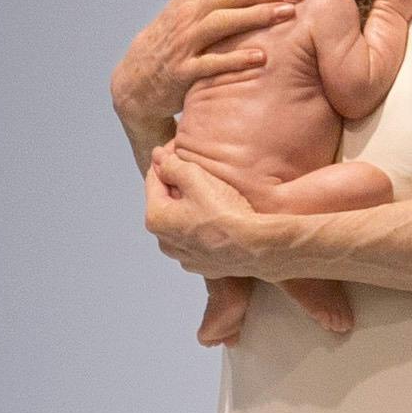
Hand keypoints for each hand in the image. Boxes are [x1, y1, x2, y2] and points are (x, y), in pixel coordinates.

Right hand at [112, 0, 303, 152]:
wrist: (136, 77)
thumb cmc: (177, 39)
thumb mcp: (192, 5)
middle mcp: (187, 14)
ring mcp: (183, 42)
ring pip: (220, 22)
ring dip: (255, 16)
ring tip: (288, 15)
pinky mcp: (181, 71)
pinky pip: (210, 63)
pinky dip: (235, 60)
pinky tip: (261, 58)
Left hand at [145, 142, 277, 278]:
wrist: (257, 247)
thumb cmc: (226, 213)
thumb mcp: (196, 178)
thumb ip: (173, 165)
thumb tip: (159, 157)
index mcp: (156, 218)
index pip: (154, 178)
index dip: (167, 159)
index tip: (178, 147)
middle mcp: (165, 242)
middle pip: (168, 202)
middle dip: (179, 183)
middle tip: (198, 168)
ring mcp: (184, 256)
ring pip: (183, 221)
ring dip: (192, 205)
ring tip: (211, 192)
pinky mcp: (204, 265)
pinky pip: (199, 238)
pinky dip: (204, 226)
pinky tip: (220, 216)